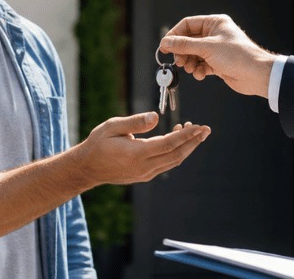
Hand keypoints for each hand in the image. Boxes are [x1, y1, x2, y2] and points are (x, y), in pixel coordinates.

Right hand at [66, 112, 210, 185]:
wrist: (88, 168)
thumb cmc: (98, 144)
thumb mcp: (112, 127)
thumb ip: (135, 122)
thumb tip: (156, 116)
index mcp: (136, 154)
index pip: (168, 144)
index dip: (186, 135)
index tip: (198, 126)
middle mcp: (143, 167)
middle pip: (176, 155)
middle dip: (193, 142)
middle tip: (206, 129)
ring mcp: (145, 174)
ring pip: (173, 161)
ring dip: (186, 148)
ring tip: (195, 133)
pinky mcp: (144, 175)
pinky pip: (166, 164)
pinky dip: (176, 153)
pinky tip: (178, 140)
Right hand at [159, 14, 277, 97]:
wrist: (255, 75)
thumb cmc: (237, 55)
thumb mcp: (207, 48)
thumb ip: (184, 45)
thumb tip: (166, 42)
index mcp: (215, 23)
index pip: (188, 24)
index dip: (175, 35)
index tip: (165, 46)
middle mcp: (215, 34)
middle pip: (189, 41)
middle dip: (183, 52)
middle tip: (178, 61)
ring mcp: (216, 49)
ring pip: (194, 54)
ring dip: (190, 62)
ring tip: (191, 69)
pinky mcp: (218, 63)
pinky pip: (201, 64)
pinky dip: (199, 70)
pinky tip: (200, 74)